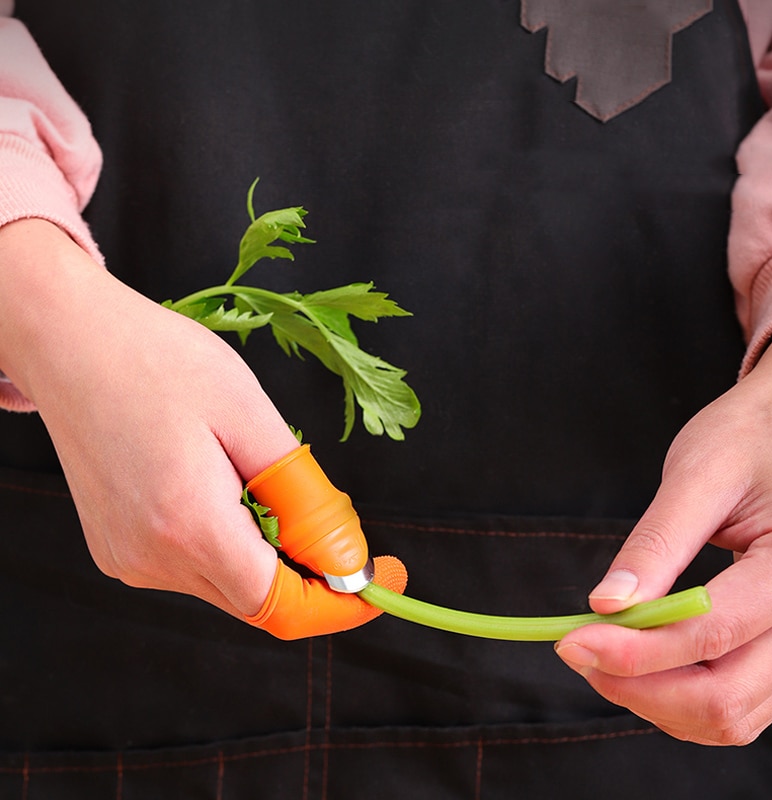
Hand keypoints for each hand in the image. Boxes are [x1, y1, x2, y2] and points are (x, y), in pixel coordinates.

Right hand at [0, 219, 403, 635]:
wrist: (71, 342)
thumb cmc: (160, 361)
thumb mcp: (250, 414)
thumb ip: (301, 496)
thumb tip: (343, 556)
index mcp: (189, 524)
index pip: (281, 605)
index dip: (341, 602)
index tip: (384, 577)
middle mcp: (151, 559)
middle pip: (258, 599)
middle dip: (309, 569)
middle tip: (328, 509)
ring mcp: (127, 559)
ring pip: (228, 584)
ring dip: (267, 549)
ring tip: (258, 476)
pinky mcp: (116, 549)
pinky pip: (194, 567)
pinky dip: (230, 542)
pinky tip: (224, 486)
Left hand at [555, 321, 771, 744]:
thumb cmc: (753, 437)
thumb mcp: (699, 474)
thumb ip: (657, 544)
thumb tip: (608, 604)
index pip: (711, 633)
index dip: (634, 650)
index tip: (572, 640)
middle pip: (726, 698)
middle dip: (641, 687)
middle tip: (580, 652)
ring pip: (734, 713)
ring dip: (658, 699)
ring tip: (604, 655)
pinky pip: (740, 700)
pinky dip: (683, 696)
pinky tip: (642, 661)